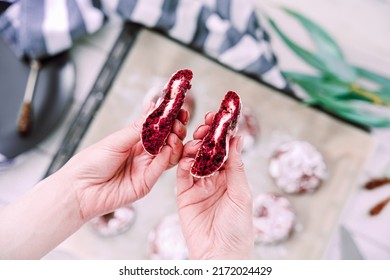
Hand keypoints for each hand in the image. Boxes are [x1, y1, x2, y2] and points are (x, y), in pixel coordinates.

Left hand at [61, 103, 188, 220]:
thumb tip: (154, 107)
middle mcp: (143, 155)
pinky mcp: (146, 184)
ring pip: (169, 155)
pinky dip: (166, 158)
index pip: (158, 128)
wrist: (79, 189)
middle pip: (168, 141)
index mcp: (135, 141)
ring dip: (175, 144)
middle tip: (179, 121)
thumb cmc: (91, 162)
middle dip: (176, 130)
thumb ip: (139, 128)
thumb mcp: (116, 140)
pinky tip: (167, 148)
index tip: (177, 109)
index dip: (169, 119)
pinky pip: (160, 169)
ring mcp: (146, 169)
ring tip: (174, 135)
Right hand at [176, 112, 253, 259]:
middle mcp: (214, 179)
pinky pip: (182, 176)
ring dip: (194, 149)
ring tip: (196, 143)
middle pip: (207, 152)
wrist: (220, 255)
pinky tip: (187, 160)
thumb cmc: (238, 228)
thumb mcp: (241, 194)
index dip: (222, 134)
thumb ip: (236, 166)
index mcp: (231, 178)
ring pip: (193, 160)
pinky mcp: (184, 195)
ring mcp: (198, 186)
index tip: (221, 118)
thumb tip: (237, 138)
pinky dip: (183, 166)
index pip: (225, 150)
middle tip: (205, 126)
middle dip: (206, 137)